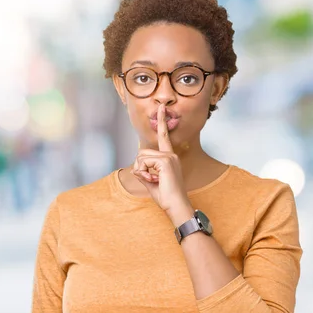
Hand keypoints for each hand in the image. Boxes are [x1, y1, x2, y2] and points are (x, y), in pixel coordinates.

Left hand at [132, 104, 192, 220]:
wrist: (176, 205)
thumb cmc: (166, 197)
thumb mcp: (152, 181)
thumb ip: (145, 171)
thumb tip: (137, 166)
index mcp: (169, 157)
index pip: (164, 136)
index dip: (162, 121)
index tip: (161, 107)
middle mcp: (170, 155)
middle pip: (142, 153)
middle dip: (140, 168)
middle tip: (150, 180)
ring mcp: (169, 157)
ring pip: (141, 157)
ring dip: (141, 172)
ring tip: (153, 181)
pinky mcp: (165, 161)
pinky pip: (143, 163)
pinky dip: (143, 174)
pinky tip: (154, 180)